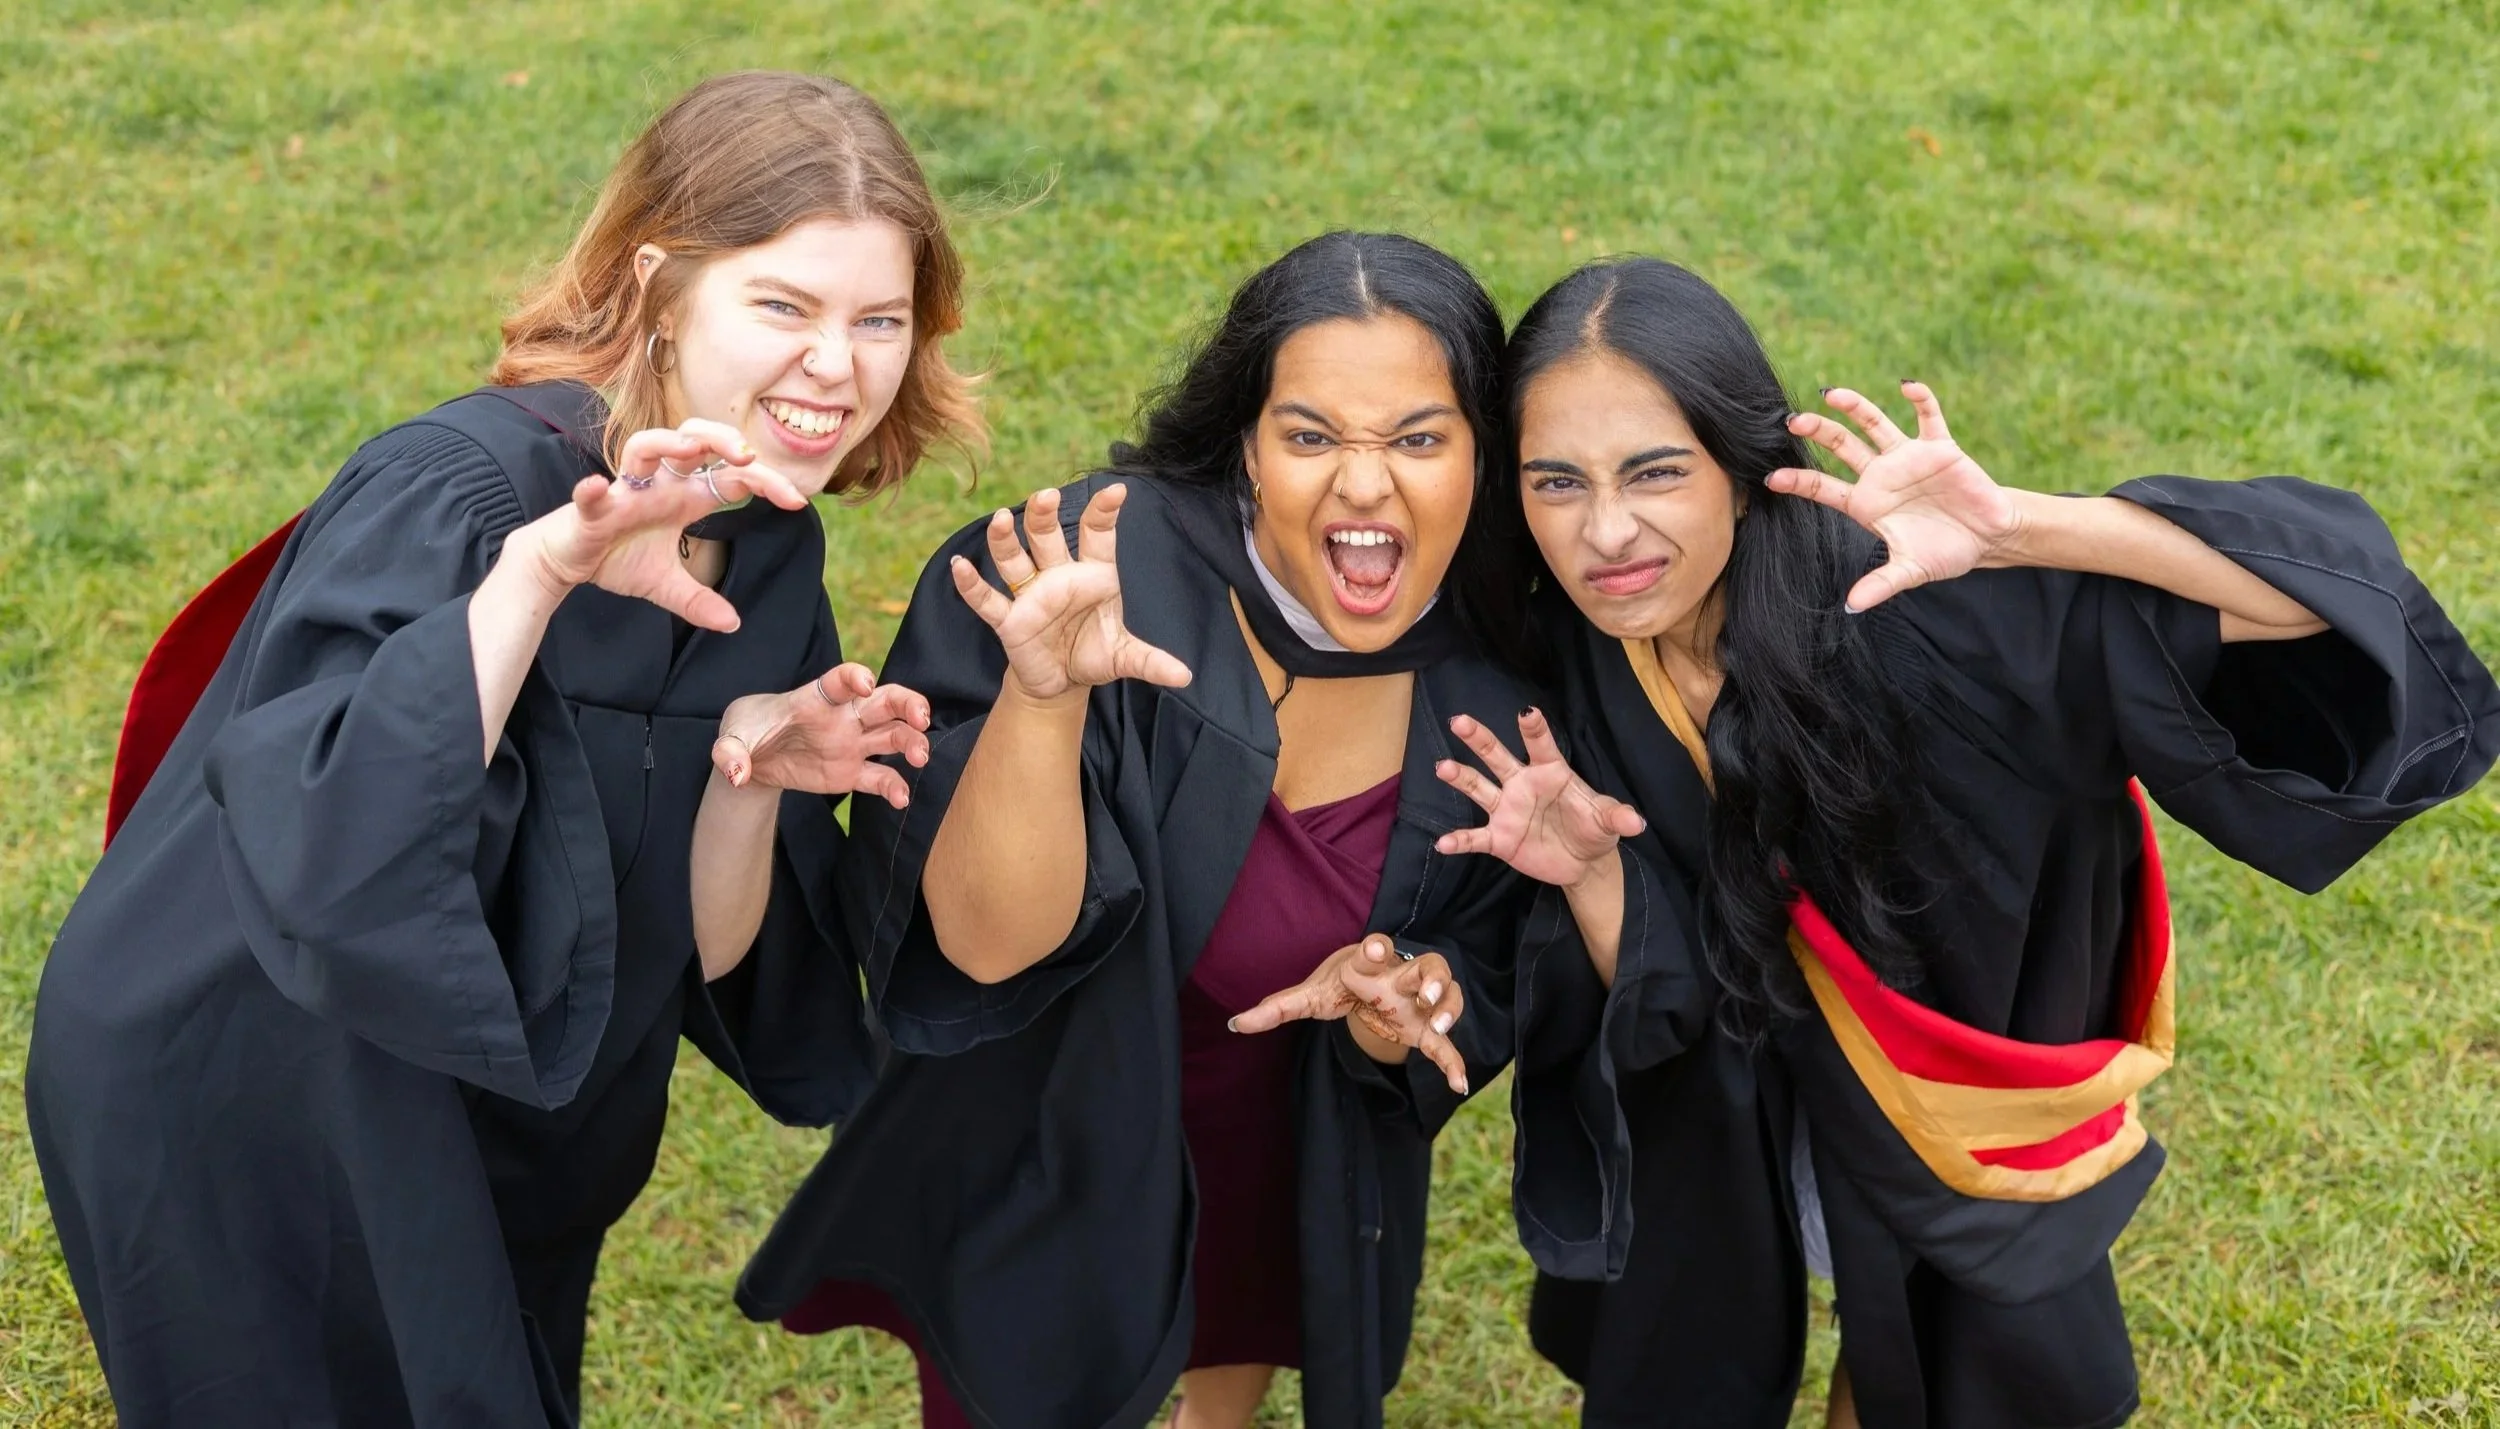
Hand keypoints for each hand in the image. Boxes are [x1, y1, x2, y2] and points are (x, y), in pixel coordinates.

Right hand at [524, 419, 807, 632]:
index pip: (732, 476)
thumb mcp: (665, 586)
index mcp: (683, 496)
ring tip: (692, 450)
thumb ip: (699, 601)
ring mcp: (624, 491)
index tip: (797, 501)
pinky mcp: (591, 509)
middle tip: (750, 456)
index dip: (766, 481)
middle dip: (722, 439)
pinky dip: (592, 491)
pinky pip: (591, 495)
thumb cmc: (616, 558)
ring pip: (644, 446)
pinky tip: (596, 488)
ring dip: (668, 443)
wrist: (567, 562)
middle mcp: (658, 484)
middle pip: (693, 440)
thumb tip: (733, 623)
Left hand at [711, 663, 929, 806]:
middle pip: (885, 701)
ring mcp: (851, 744)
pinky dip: (894, 787)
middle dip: (908, 704)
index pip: (840, 681)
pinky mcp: (851, 772)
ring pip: (893, 735)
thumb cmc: (746, 733)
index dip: (855, 677)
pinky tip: (901, 799)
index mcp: (815, 699)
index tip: (865, 684)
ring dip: (912, 742)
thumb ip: (731, 752)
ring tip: (920, 757)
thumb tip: (735, 773)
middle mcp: (842, 717)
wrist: (751, 762)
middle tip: (921, 718)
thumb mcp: (731, 737)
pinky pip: (880, 778)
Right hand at [950, 484, 1191, 701]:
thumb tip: (1185, 677)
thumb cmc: (1092, 654)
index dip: (1103, 512)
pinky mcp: (1009, 620)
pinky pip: (987, 599)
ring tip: (1000, 517)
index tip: (1116, 492)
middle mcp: (1058, 576)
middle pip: (1046, 537)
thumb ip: (1151, 661)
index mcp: (1092, 575)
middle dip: (1043, 515)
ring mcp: (1031, 595)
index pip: (1096, 535)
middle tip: (1045, 495)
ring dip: (1006, 539)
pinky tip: (960, 566)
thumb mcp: (1124, 657)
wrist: (1062, 682)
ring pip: (1014, 559)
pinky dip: (972, 584)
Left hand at [1229, 934, 1471, 1094]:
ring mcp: (1421, 1002)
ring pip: (1448, 995)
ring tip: (1438, 1025)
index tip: (1373, 949)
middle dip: (1428, 977)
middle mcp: (1403, 976)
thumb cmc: (1345, 983)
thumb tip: (1235, 1024)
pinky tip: (1456, 1085)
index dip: (1376, 948)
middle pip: (1427, 966)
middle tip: (1423, 991)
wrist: (1371, 983)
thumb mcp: (1312, 994)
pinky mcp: (1428, 1030)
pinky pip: (1448, 1045)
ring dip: (1447, 1008)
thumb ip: (1278, 1007)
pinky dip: (1454, 1063)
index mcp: (1373, 962)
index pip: (1378, 948)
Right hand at [1433, 707, 1644, 888]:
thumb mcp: (1608, 821)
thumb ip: (1618, 817)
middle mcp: (1522, 784)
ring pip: (1479, 788)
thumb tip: (1637, 822)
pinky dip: (1460, 840)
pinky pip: (1476, 838)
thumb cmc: (1594, 829)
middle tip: (1460, 720)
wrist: (1581, 862)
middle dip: (1479, 738)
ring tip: (1443, 767)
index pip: (1541, 746)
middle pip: (1497, 756)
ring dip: (1461, 777)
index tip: (1527, 713)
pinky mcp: (1499, 839)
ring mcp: (1507, 810)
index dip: (1535, 730)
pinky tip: (1443, 843)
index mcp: (1550, 772)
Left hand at [1770, 381, 2021, 612]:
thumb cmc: (1944, 552)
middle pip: (1842, 448)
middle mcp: (1881, 476)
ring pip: (1875, 425)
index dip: (1799, 482)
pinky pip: (1928, 416)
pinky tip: (1907, 385)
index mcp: (1866, 504)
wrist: (1987, 538)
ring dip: (1855, 408)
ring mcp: (1908, 458)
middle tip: (1792, 422)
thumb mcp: (1910, 571)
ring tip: (1831, 394)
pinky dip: (1920, 399)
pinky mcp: (1940, 448)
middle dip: (1818, 433)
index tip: (1771, 478)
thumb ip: (1881, 584)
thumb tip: (1852, 606)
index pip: (1824, 489)